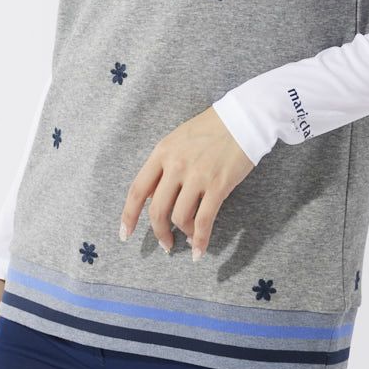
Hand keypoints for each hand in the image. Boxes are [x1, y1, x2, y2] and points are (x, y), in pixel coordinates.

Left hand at [118, 105, 254, 259]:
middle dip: (159, 232)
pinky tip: (199, 250)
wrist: (243, 118)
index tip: (125, 234)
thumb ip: (165, 165)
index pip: (137, 190)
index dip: (128, 216)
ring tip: (188, 238)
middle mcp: (175, 165)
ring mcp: (196, 176)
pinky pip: (204, 221)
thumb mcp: (178, 140)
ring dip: (182, 234)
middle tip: (165, 243)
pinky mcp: (217, 186)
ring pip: (179, 218)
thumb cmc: (211, 129)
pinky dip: (200, 240)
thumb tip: (158, 196)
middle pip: (156, 210)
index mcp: (161, 152)